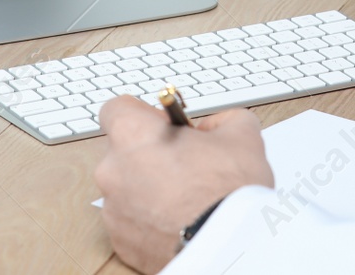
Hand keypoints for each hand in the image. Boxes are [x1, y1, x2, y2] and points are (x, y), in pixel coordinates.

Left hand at [94, 97, 273, 272]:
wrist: (227, 246)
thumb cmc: (227, 192)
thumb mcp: (241, 134)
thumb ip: (221, 119)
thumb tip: (212, 129)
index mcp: (134, 135)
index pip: (116, 109)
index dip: (143, 114)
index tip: (164, 125)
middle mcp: (113, 171)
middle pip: (123, 151)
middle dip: (149, 154)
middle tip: (183, 163)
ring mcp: (114, 209)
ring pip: (127, 188)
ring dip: (149, 188)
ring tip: (185, 197)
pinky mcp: (121, 241)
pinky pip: (132, 220)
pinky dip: (150, 218)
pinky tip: (179, 219)